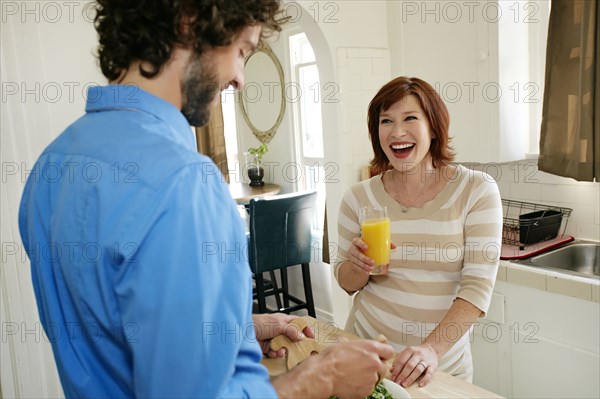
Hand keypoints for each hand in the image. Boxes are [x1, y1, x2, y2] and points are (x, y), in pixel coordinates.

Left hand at [252, 313, 313, 357]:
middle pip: (293, 337)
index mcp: (283, 320)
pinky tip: (274, 352)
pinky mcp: (269, 348)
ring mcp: (274, 339)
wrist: (243, 333)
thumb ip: (291, 331)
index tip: (311, 337)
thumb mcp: (278, 325)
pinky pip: (277, 352)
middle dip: (297, 344)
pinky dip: (276, 353)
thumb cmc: (259, 323)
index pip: (298, 323)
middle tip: (303, 350)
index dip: (305, 329)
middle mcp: (280, 329)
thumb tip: (301, 336)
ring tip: (282, 350)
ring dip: (285, 350)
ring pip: (286, 346)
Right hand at [272, 338, 394, 397]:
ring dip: (367, 377)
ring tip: (352, 374)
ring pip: (375, 378)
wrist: (324, 374)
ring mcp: (372, 378)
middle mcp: (375, 363)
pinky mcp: (367, 390)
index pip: (388, 351)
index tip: (379, 356)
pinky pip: (368, 388)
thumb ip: (358, 346)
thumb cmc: (331, 358)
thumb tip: (358, 346)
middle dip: (374, 367)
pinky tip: (351, 381)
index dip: (383, 354)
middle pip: (383, 366)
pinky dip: (361, 386)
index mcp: (371, 348)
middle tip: (361, 366)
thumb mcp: (345, 343)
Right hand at [348, 237, 396, 273]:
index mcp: (357, 242)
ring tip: (371, 268)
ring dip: (363, 265)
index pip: (356, 241)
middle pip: (356, 253)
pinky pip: (355, 267)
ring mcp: (352, 257)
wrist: (360, 254)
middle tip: (372, 262)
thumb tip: (394, 246)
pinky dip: (361, 270)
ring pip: (356, 261)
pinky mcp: (352, 263)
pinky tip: (366, 272)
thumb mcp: (375, 244)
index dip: (361, 244)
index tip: (367, 247)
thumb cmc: (369, 248)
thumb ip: (384, 244)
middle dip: (364, 258)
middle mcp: (353, 249)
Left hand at [390, 343, 437, 387]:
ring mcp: (426, 360)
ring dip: (410, 378)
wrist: (431, 349)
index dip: (396, 370)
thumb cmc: (416, 352)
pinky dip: (425, 379)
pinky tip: (420, 384)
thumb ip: (398, 360)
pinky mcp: (433, 365)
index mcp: (410, 350)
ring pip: (418, 369)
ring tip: (405, 384)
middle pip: (409, 365)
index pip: (401, 360)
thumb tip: (391, 370)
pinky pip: (429, 373)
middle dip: (402, 375)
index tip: (393, 377)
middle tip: (398, 382)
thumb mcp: (407, 353)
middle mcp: (418, 354)